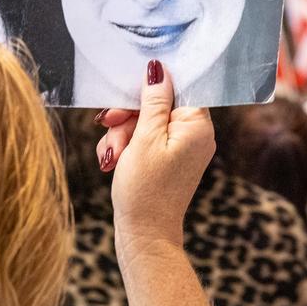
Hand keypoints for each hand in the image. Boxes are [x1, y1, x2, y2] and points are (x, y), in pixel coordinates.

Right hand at [95, 60, 214, 249]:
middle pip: (156, 104)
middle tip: (109, 125)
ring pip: (144, 121)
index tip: (128, 96)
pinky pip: (144, 139)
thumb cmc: (145, 189)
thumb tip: (159, 69)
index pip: (177, 86)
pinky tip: (114, 161)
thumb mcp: (144, 138)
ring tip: (113, 155)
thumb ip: (153, 101)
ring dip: (122, 133)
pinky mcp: (167, 159)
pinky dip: (126, 146)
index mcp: (197, 125)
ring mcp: (181, 147)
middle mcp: (194, 133)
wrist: (144, 236)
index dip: (149, 88)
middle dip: (128, 116)